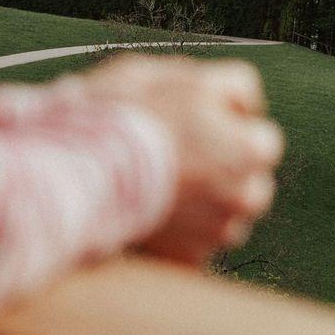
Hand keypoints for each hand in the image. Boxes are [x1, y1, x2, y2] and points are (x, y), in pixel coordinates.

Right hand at [80, 54, 283, 266]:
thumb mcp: (177, 74)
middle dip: (221, 169)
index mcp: (252, 148)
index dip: (226, 127)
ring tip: (156, 182)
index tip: (193, 124)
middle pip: (247, 180)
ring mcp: (217, 233)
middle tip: (174, 154)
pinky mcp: (187, 261)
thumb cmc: (121, 114)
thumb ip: (222, 86)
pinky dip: (176, 232)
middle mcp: (246, 196)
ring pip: (221, 214)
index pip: (262, 136)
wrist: (72, 170)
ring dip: (200, 202)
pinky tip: (148, 209)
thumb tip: (244, 102)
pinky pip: (192, 244)